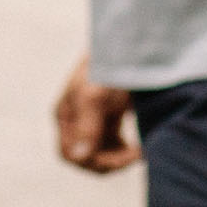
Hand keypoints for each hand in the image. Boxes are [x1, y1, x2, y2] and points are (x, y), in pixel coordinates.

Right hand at [54, 55, 138, 174]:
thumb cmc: (109, 66)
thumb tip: (78, 156)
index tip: (124, 154)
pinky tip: (141, 146)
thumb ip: (87, 125)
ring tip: (141, 150)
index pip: (70, 154)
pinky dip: (126, 150)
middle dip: (111, 161)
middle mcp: (76, 120)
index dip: (95, 161)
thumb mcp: (97, 95)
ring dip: (120, 157)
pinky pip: (113, 146)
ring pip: (101, 155)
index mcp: (66, 114)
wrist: (131, 45)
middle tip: (138, 153)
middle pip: (86, 158)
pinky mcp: (109, 118)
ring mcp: (92, 119)